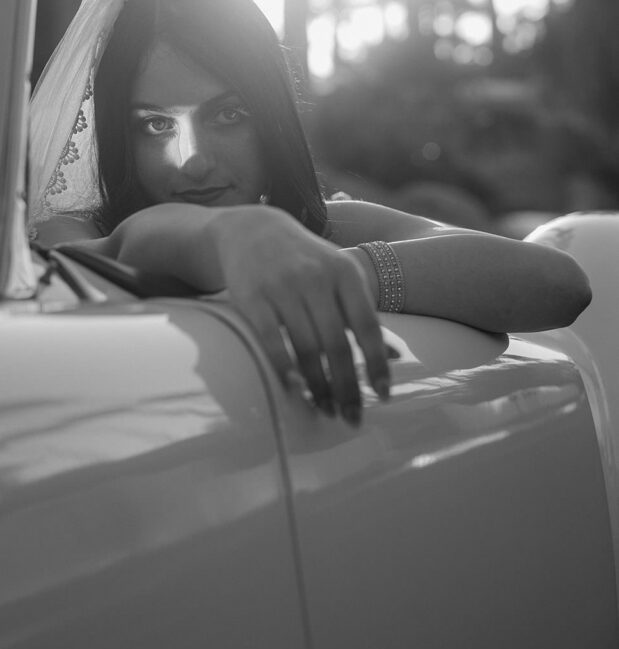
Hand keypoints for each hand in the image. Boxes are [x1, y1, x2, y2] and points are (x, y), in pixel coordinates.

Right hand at [209, 207, 389, 423]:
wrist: (253, 230)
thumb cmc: (306, 260)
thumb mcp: (340, 276)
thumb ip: (363, 314)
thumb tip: (395, 357)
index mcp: (344, 272)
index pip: (367, 326)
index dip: (377, 364)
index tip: (383, 396)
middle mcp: (315, 277)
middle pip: (336, 344)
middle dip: (347, 387)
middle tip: (351, 417)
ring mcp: (282, 286)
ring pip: (306, 348)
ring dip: (318, 386)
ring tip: (326, 408)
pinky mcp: (252, 297)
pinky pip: (272, 342)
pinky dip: (285, 370)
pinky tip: (295, 390)